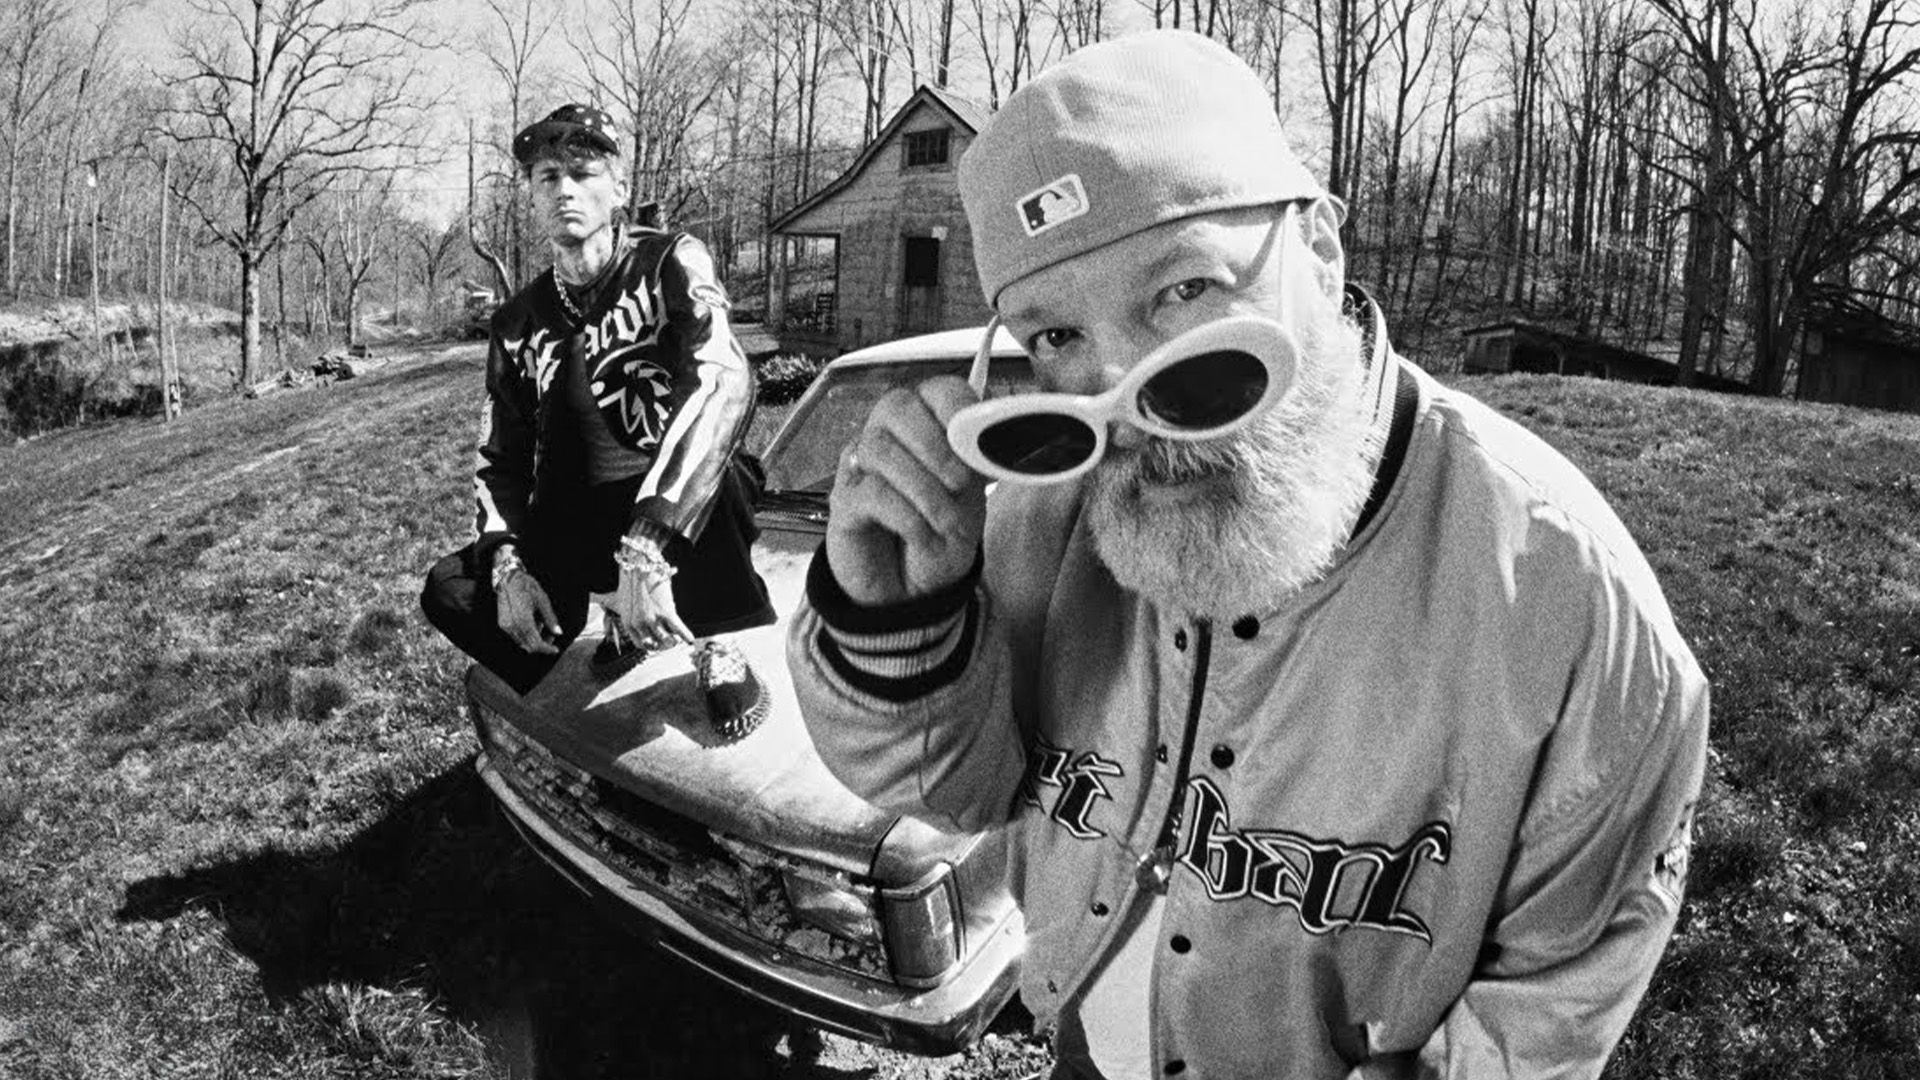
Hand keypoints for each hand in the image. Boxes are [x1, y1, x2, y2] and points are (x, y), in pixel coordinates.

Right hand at [496, 570, 561, 654]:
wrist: (508, 579)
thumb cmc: (527, 587)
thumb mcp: (543, 600)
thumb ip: (551, 619)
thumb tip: (559, 632)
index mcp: (523, 620)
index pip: (536, 644)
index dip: (547, 649)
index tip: (555, 649)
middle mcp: (512, 626)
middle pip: (529, 646)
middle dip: (542, 645)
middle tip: (552, 636)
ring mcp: (506, 626)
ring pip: (522, 643)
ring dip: (534, 641)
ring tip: (543, 626)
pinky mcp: (503, 624)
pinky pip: (516, 637)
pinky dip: (526, 635)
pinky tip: (533, 624)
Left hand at [607, 564, 693, 650]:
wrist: (641, 565)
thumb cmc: (630, 579)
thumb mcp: (619, 597)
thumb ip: (613, 605)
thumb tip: (603, 599)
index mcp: (628, 623)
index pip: (641, 644)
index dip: (652, 646)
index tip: (658, 644)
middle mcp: (639, 623)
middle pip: (656, 644)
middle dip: (664, 645)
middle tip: (671, 642)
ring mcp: (653, 618)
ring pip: (667, 639)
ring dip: (674, 640)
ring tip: (678, 638)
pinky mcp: (666, 612)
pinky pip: (679, 629)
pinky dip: (686, 635)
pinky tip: (690, 639)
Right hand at [825, 376, 987, 605]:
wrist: (914, 589)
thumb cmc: (940, 535)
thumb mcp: (973, 500)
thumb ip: (977, 462)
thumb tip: (991, 434)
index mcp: (927, 426)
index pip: (936, 390)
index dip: (956, 406)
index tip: (973, 437)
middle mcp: (889, 436)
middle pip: (895, 406)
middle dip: (934, 444)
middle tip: (960, 482)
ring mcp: (861, 466)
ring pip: (880, 448)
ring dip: (924, 489)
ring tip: (947, 523)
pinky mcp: (844, 501)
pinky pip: (872, 492)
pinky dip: (907, 517)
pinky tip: (923, 536)